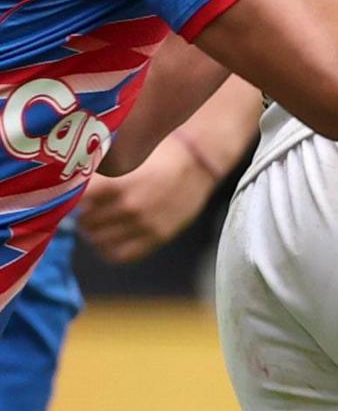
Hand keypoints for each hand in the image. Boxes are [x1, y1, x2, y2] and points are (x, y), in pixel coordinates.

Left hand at [80, 138, 225, 262]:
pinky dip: (108, 249)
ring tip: (97, 224)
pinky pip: (120, 255)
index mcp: (116, 185)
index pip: (75, 201)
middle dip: (81, 216)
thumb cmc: (157, 156)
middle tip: (86, 209)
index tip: (68, 197)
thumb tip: (69, 187)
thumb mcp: (125, 160)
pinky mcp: (157, 237)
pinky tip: (110, 238)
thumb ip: (99, 175)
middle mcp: (128, 207)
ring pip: (98, 241)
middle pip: (84, 222)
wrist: (197, 163)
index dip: (67, 200)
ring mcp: (143, 225)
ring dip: (92, 233)